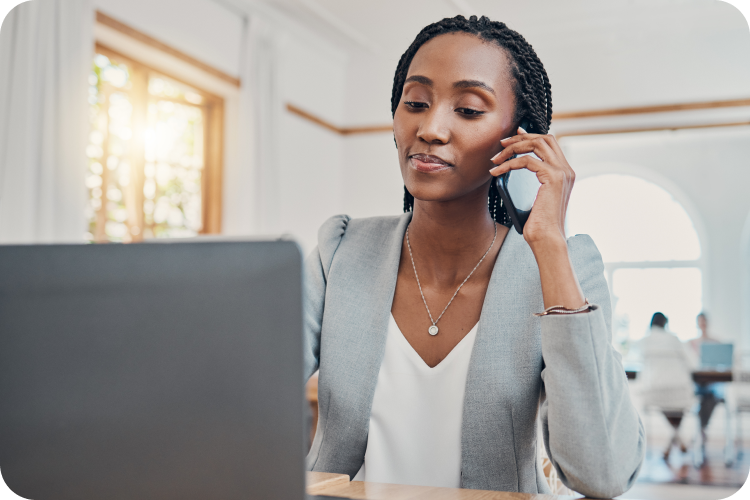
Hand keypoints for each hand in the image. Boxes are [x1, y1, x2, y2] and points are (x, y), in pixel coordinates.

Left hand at [490, 127, 584, 309]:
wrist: (547, 239)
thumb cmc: (538, 224)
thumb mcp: (535, 197)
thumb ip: (532, 180)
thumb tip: (513, 167)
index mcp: (565, 173)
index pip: (550, 143)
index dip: (531, 136)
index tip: (514, 135)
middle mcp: (567, 170)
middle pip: (545, 138)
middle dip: (521, 137)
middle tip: (502, 143)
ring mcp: (562, 172)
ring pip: (536, 144)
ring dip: (513, 148)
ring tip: (496, 157)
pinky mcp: (553, 178)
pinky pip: (527, 160)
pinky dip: (509, 163)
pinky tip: (496, 171)